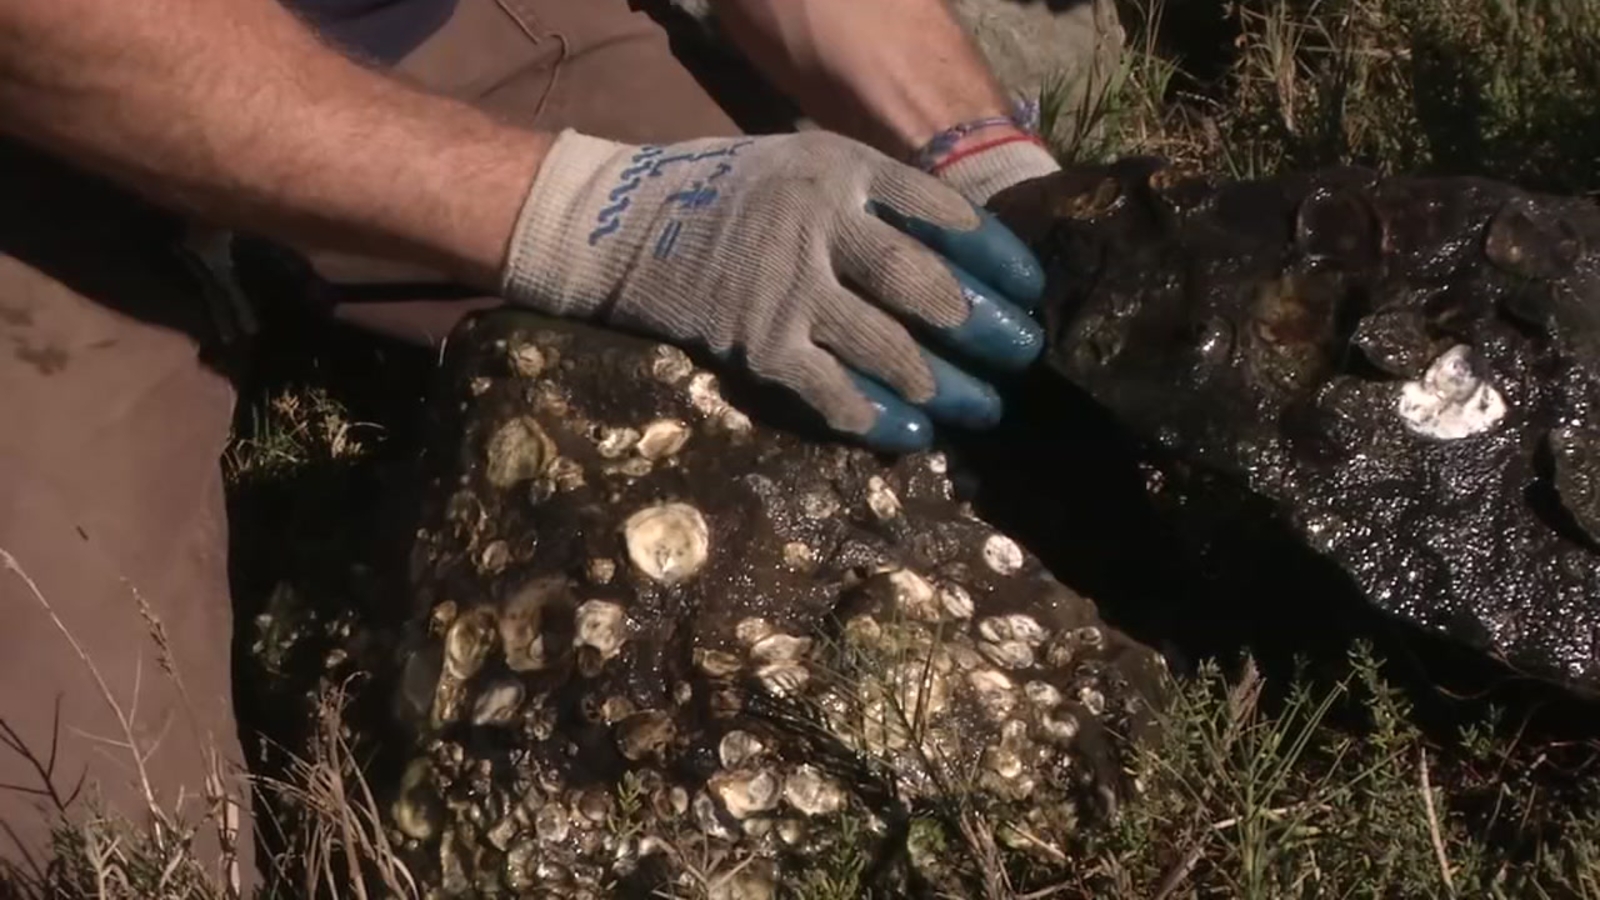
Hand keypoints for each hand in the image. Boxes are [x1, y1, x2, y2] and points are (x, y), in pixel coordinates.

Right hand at [500, 129, 1046, 452]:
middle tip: (1023, 356)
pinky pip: (831, 390)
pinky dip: (876, 418)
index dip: (997, 255)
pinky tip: (912, 435)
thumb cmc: (720, 196)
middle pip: (925, 284)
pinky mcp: (755, 343)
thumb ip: (866, 201)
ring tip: (983, 407)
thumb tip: (955, 257)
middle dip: (985, 327)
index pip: (942, 211)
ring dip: (944, 384)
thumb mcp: (799, 166)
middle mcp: (817, 223)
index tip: (1033, 289)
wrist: (615, 226)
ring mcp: (784, 287)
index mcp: (839, 169)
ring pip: (887, 346)